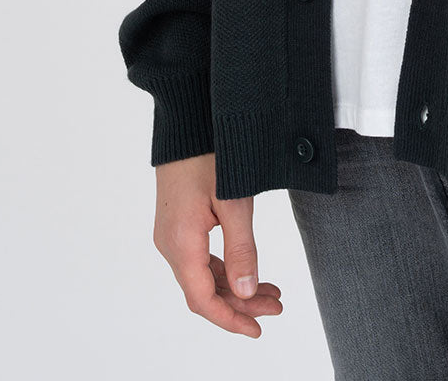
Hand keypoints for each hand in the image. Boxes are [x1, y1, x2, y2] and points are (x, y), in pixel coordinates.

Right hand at [153, 153, 283, 336]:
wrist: (187, 118)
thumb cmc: (210, 152)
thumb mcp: (234, 201)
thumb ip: (241, 249)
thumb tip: (247, 291)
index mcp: (181, 242)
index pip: (202, 299)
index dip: (229, 319)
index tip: (257, 329)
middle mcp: (170, 243)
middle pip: (204, 290)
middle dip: (241, 303)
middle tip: (277, 306)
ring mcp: (171, 233)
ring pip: (203, 275)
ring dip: (235, 286)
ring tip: (272, 291)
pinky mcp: (178, 222)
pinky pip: (199, 258)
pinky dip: (225, 268)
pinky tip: (247, 269)